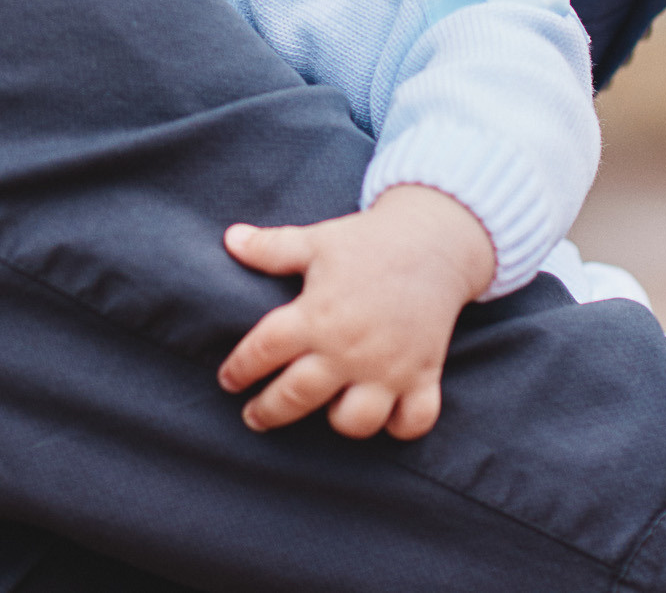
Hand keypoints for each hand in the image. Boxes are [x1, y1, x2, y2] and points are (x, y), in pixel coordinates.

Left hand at [216, 184, 495, 440]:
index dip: (239, 369)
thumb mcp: (316, 241)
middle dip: (268, 412)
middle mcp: (349, 348)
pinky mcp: (424, 375)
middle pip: (297, 396)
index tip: (228, 380)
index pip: (263, 351)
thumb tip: (230, 239)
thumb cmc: (369, 241)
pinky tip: (384, 416)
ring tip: (325, 409)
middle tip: (253, 417)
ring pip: (356, 421)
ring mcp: (389, 368)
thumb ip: (271, 248)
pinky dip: (399, 426)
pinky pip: (413, 422)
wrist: (436, 240)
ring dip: (337, 421)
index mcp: (317, 314)